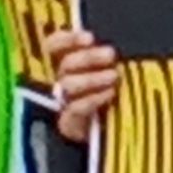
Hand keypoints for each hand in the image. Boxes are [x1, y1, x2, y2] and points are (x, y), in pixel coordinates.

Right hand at [47, 30, 122, 146]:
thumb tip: (110, 43)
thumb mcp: (113, 72)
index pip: (53, 46)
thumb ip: (105, 58)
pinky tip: (110, 93)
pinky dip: (93, 98)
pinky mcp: (68, 124)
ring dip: (92, 78)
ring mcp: (63, 104)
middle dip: (88, 57)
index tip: (89, 38)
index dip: (67, 39)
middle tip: (110, 54)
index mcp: (67, 64)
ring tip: (114, 75)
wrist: (118, 134)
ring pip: (68, 84)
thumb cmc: (117, 97)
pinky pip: (74, 108)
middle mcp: (61, 82)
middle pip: (65, 64)